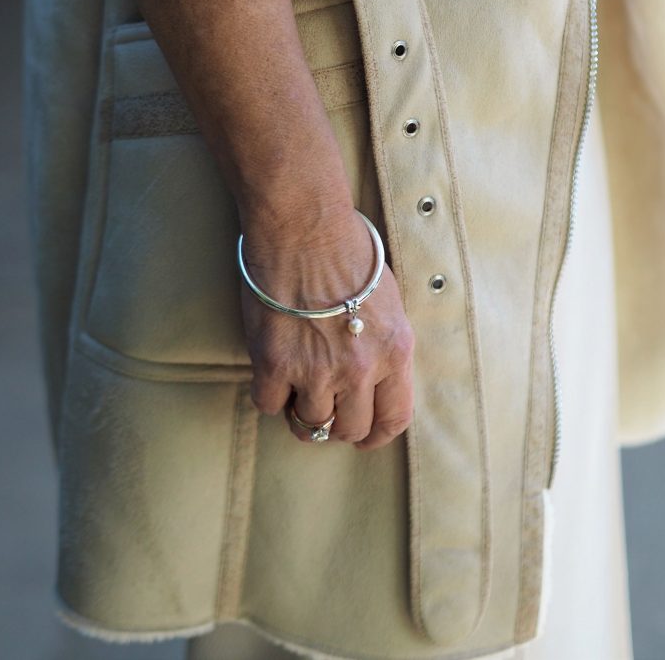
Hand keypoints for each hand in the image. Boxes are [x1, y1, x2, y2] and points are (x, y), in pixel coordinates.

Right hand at [239, 204, 414, 450]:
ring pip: (309, 424)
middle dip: (337, 427)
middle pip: (350, 429)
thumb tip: (373, 380)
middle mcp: (360, 369)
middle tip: (324, 412)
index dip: (378, 436)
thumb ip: (385, 347)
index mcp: (395, 352)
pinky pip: (269, 405)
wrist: (304, 227)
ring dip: (301, 412)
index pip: (394, 418)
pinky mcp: (275, 364)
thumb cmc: (348, 252)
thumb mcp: (388, 302)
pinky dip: (270, 395)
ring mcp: (316, 370)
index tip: (364, 438)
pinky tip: (271, 374)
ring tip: (296, 388)